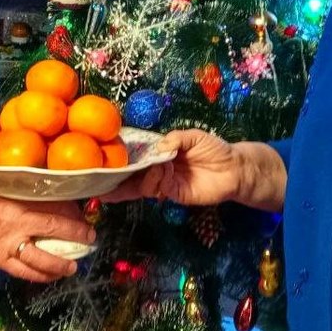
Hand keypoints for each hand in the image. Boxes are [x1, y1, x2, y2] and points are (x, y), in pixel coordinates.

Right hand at [0, 190, 94, 281]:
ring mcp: (5, 250)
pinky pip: (22, 273)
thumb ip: (42, 202)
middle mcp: (13, 233)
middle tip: (87, 247)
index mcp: (19, 211)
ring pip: (35, 265)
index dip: (74, 228)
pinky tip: (51, 275)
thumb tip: (72, 210)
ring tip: (72, 268)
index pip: (52, 221)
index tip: (90, 231)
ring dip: (56, 268)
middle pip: (47, 243)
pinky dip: (39, 276)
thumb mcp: (19, 193)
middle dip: (70, 248)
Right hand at [103, 128, 244, 205]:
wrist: (234, 168)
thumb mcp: (194, 136)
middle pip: (133, 176)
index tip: (104, 158)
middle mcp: (159, 169)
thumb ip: (175, 139)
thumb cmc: (214, 149)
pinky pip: (160, 188)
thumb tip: (157, 147)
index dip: (122, 158)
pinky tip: (164, 170)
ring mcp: (166, 183)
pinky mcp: (175, 194)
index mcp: (161, 154)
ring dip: (141, 176)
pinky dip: (158, 179)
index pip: (137, 156)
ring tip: (145, 168)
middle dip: (116, 179)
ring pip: (143, 184)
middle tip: (97, 182)